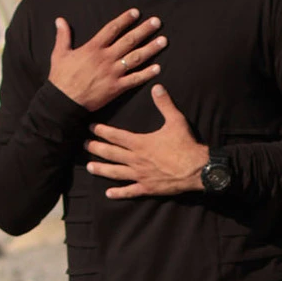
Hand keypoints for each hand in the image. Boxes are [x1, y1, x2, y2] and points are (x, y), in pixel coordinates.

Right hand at [49, 9, 166, 111]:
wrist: (63, 102)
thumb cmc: (60, 78)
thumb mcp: (60, 54)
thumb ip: (63, 36)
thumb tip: (60, 20)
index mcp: (93, 48)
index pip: (112, 29)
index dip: (125, 19)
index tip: (136, 13)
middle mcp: (105, 58)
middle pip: (129, 40)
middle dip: (144, 30)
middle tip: (157, 22)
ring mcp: (112, 73)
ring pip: (135, 58)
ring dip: (151, 49)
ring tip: (164, 41)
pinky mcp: (116, 88)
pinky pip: (134, 80)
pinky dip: (146, 74)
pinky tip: (158, 68)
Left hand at [86, 85, 208, 197]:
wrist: (198, 169)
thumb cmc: (186, 145)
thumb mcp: (176, 121)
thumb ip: (164, 104)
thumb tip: (157, 87)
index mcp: (140, 143)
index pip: (116, 136)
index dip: (102, 131)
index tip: (90, 127)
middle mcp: (136, 160)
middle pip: (111, 153)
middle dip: (95, 148)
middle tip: (83, 145)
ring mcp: (140, 175)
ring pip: (115, 173)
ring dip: (101, 170)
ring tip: (89, 167)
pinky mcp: (147, 188)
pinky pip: (130, 191)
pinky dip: (119, 193)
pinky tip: (109, 193)